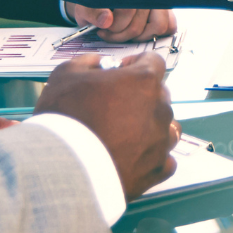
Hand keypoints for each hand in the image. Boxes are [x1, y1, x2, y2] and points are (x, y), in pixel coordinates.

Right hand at [35, 51, 176, 200]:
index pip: (154, 62)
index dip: (136, 63)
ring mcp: (161, 141)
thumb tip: (98, 63)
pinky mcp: (157, 170)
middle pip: (160, 94)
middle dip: (142, 95)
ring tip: (128, 132)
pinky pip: (165, 159)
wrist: (64, 167)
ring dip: (152, 125)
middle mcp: (160, 109)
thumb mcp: (66, 74)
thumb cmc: (65, 117)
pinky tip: (134, 155)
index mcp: (144, 81)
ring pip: (168, 127)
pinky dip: (153, 156)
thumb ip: (88, 62)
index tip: (121, 71)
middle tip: (115, 104)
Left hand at [64, 5, 176, 42]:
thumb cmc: (95, 1)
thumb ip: (92, 11)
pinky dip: (155, 33)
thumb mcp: (86, 4)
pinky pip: (170, 25)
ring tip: (124, 32)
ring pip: (158, 26)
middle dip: (121, 35)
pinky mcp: (165, 9)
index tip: (103, 30)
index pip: (127, 11)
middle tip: (109, 32)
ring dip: (138, 36)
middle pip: (138, 24)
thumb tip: (107, 20)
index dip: (114, 27)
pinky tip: (139, 31)